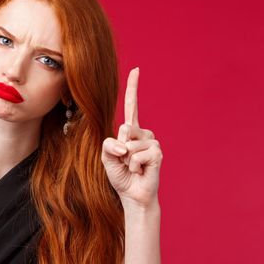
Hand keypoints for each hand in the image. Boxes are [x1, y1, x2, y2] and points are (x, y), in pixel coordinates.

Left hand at [101, 67, 162, 208]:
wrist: (132, 194)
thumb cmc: (120, 174)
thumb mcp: (106, 157)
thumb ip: (108, 144)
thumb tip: (124, 143)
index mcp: (131, 131)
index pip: (132, 106)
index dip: (133, 88)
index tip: (136, 69)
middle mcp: (143, 133)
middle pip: (124, 128)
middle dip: (119, 148)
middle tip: (125, 162)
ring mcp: (152, 142)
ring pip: (130, 143)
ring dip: (126, 159)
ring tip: (133, 167)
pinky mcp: (158, 153)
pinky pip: (138, 154)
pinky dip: (134, 165)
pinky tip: (140, 171)